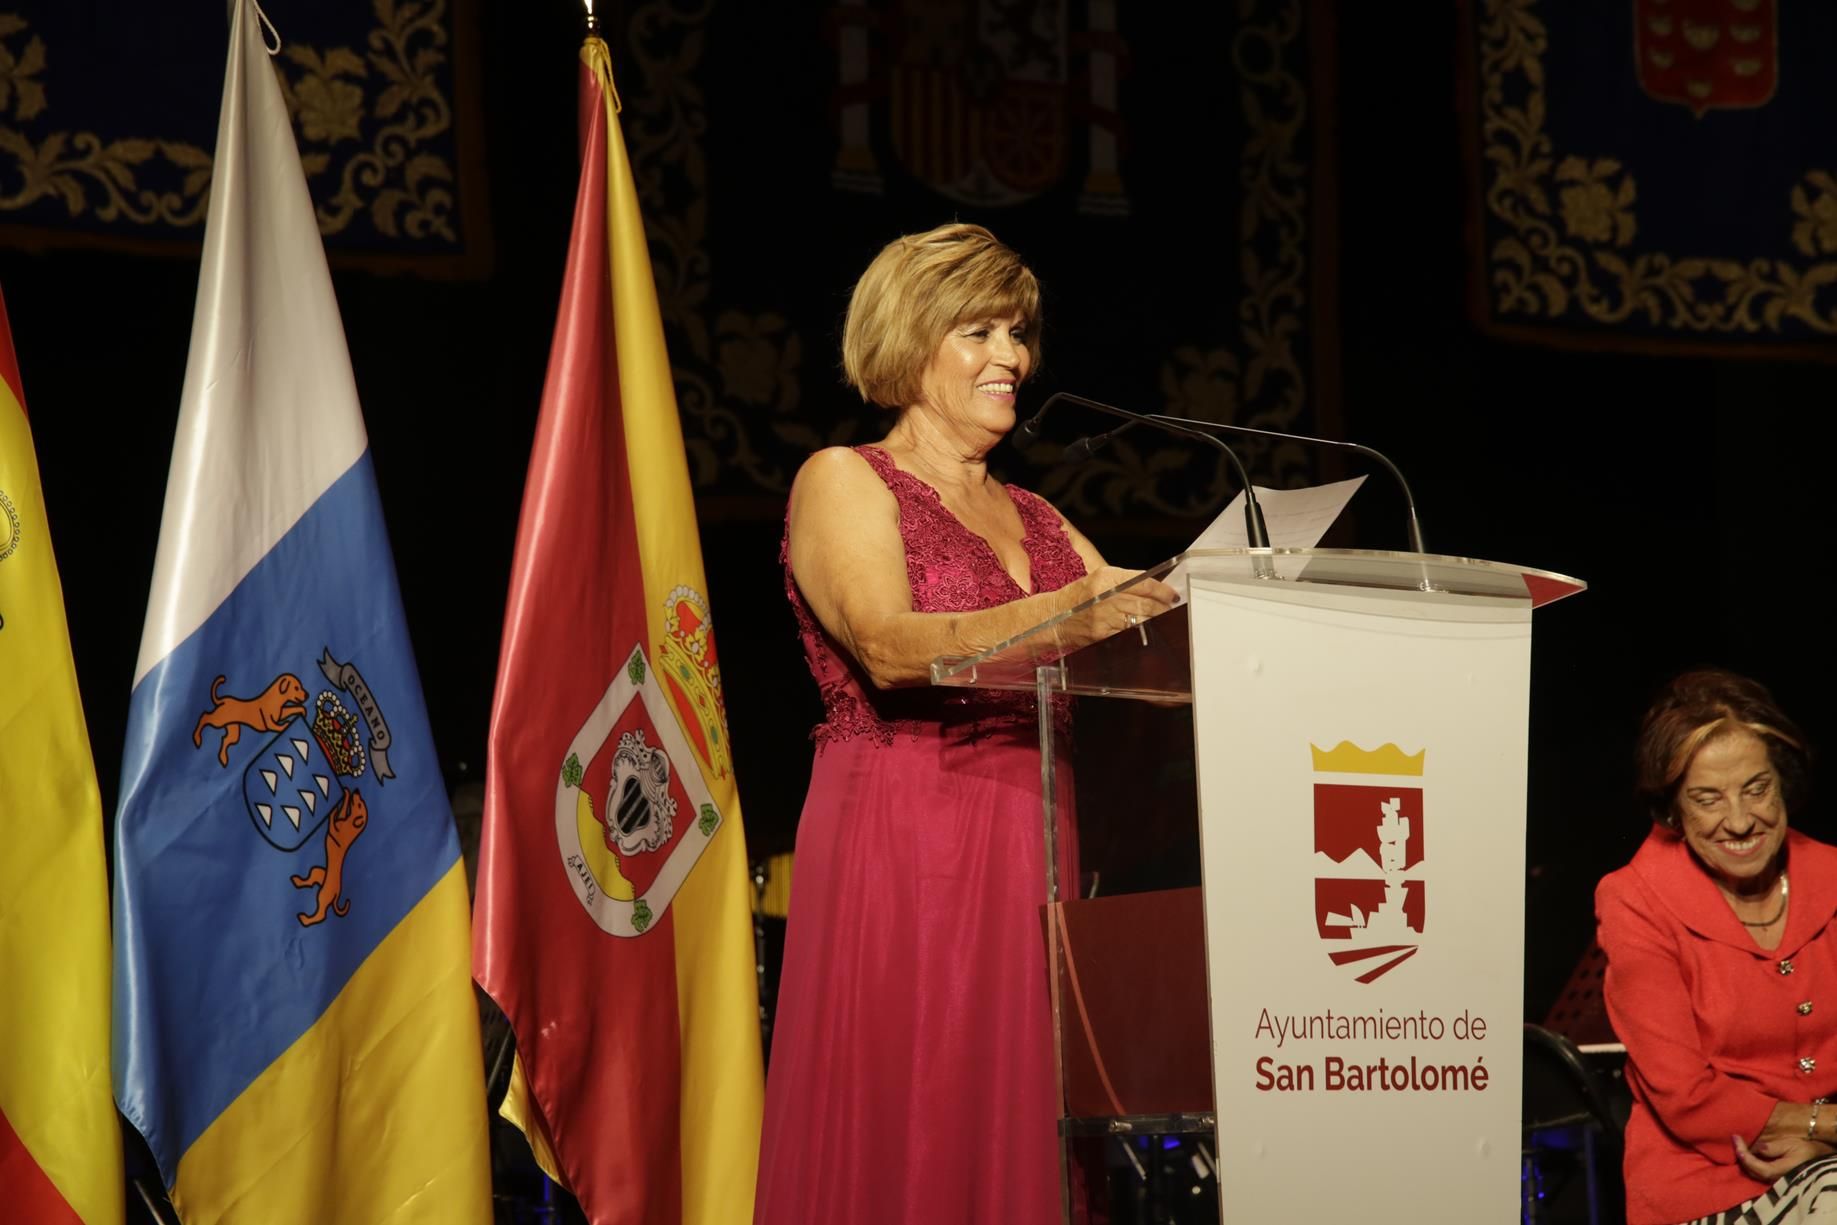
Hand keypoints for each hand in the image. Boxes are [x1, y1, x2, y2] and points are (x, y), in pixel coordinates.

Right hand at [1064, 566, 1179, 642]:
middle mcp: (1105, 596)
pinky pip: (1128, 634)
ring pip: (1139, 619)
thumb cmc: (1077, 598)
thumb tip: (1153, 589)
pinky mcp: (1101, 634)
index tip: (1172, 595)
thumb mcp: (1099, 580)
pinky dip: (1139, 633)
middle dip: (1162, 608)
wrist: (1052, 617)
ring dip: (1155, 621)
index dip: (1162, 590)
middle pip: (1145, 602)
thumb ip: (1124, 581)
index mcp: (1106, 578)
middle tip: (1172, 610)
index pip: (1143, 583)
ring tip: (1163, 620)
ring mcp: (1103, 616)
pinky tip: (1146, 632)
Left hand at [1735, 1130, 1832, 1182]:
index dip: (1745, 1156)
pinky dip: (1749, 1164)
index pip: (1758, 1167)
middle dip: (1741, 1156)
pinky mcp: (1774, 1177)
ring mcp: (1775, 1180)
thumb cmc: (1805, 1150)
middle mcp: (1777, 1179)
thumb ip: (1774, 1148)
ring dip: (1744, 1160)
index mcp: (1782, 1171)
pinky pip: (1758, 1173)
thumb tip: (1758, 1148)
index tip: (1736, 1139)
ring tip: (1738, 1144)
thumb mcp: (1791, 1145)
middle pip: (1753, 1172)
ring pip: (1754, 1174)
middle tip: (1735, 1140)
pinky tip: (1745, 1153)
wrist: (1816, 1157)